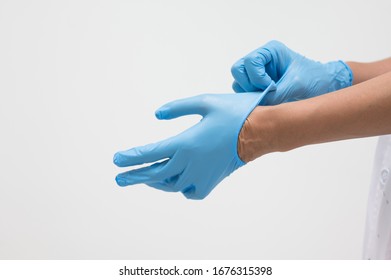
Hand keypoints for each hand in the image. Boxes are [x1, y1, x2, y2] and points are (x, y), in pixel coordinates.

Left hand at [113, 84, 274, 199]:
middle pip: (155, 173)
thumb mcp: (205, 102)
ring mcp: (201, 175)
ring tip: (144, 178)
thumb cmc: (235, 114)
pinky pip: (190, 192)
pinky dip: (180, 189)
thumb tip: (156, 114)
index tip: (117, 160)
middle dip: (135, 176)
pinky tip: (176, 184)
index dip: (131, 157)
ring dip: (155, 181)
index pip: (151, 153)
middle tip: (119, 178)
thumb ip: (178, 107)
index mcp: (186, 143)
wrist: (260, 132)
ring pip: (170, 185)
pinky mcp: (212, 180)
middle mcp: (190, 163)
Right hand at [231, 40, 352, 103]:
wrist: (322, 86)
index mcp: (271, 51)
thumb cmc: (313, 80)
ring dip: (249, 93)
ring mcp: (256, 72)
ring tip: (268, 97)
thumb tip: (255, 106)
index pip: (250, 61)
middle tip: (265, 93)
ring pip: (238, 82)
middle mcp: (261, 59)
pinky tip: (266, 100)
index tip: (271, 87)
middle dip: (249, 84)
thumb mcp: (295, 86)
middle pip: (238, 70)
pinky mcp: (256, 85)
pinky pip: (243, 92)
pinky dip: (250, 98)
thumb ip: (274, 95)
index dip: (256, 77)